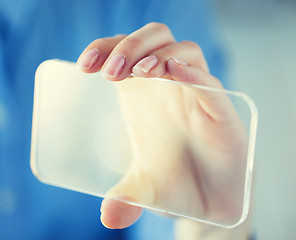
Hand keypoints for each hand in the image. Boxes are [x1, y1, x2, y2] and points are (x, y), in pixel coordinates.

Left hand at [77, 23, 249, 238]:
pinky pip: (208, 81)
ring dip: (156, 54)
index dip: (104, 48)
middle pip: (152, 40)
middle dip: (128, 46)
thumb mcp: (142, 190)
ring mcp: (194, 94)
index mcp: (142, 94)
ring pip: (180, 50)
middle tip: (107, 72)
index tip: (83, 66)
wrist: (211, 201)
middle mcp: (167, 87)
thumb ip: (124, 200)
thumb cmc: (175, 183)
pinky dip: (190, 72)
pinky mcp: (219, 109)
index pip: (123, 52)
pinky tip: (171, 71)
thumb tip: (108, 217)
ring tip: (137, 73)